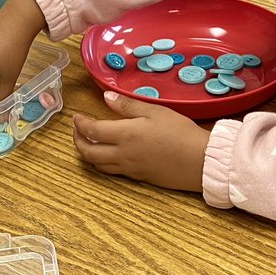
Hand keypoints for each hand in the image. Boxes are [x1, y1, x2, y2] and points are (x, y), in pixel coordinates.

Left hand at [73, 91, 209, 191]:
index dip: (80, 124)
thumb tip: (106, 97)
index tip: (76, 117)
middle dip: (78, 141)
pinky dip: (103, 163)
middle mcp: (122, 154)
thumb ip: (128, 105)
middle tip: (77, 131)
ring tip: (89, 143)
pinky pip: (113, 171)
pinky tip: (109, 154)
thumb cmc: (179, 132)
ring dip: (88, 154)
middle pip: (89, 153)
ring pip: (99, 165)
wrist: (199, 161)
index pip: (92, 131)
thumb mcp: (154, 111)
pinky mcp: (139, 177)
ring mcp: (130, 169)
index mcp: (124, 135)